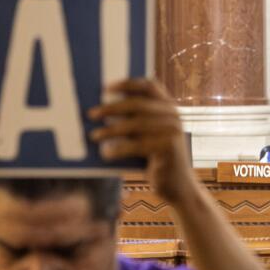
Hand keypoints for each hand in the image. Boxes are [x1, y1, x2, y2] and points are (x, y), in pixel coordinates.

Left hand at [89, 79, 196, 202]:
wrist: (178, 186)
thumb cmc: (155, 159)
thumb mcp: (148, 135)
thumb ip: (135, 120)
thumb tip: (103, 107)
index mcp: (169, 107)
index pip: (149, 85)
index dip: (127, 83)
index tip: (106, 88)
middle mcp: (174, 116)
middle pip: (138, 104)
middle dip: (111, 108)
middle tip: (91, 114)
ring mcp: (173, 131)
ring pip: (135, 124)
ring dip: (110, 130)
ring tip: (94, 136)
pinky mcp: (168, 148)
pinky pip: (136, 145)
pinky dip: (118, 149)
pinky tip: (105, 154)